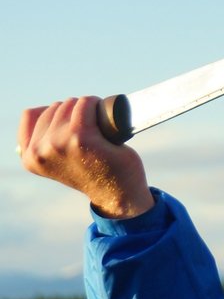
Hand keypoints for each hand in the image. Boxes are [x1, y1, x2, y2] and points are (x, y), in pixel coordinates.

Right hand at [18, 96, 154, 218]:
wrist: (118, 195)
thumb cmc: (92, 173)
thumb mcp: (56, 160)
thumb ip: (43, 142)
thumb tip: (43, 112)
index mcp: (30, 156)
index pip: (32, 115)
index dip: (55, 115)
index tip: (71, 125)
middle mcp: (41, 150)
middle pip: (55, 108)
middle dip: (73, 112)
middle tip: (91, 129)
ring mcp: (61, 143)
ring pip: (70, 104)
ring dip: (86, 107)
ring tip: (98, 125)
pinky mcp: (83, 138)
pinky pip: (86, 104)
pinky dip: (95, 103)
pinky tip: (104, 113)